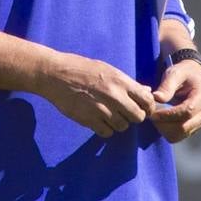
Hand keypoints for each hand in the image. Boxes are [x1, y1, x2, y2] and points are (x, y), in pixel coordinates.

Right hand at [38, 52, 155, 137]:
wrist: (52, 74)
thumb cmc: (79, 68)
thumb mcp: (106, 69)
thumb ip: (127, 82)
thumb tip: (146, 90)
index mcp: (120, 81)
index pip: (148, 101)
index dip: (146, 106)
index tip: (140, 107)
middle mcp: (114, 96)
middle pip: (138, 117)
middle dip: (132, 116)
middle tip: (122, 112)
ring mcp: (101, 109)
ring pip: (123, 126)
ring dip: (117, 123)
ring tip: (106, 114)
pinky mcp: (88, 120)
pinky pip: (107, 132)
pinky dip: (104, 128)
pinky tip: (97, 119)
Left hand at [150, 59, 200, 142]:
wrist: (195, 77)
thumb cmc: (184, 73)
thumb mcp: (175, 73)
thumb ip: (167, 86)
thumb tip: (157, 98)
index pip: (187, 112)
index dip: (168, 114)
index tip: (152, 112)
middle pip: (184, 127)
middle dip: (164, 123)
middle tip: (150, 115)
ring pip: (181, 134)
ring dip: (164, 128)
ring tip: (154, 116)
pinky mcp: (195, 127)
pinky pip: (180, 135)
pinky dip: (168, 131)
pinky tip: (160, 120)